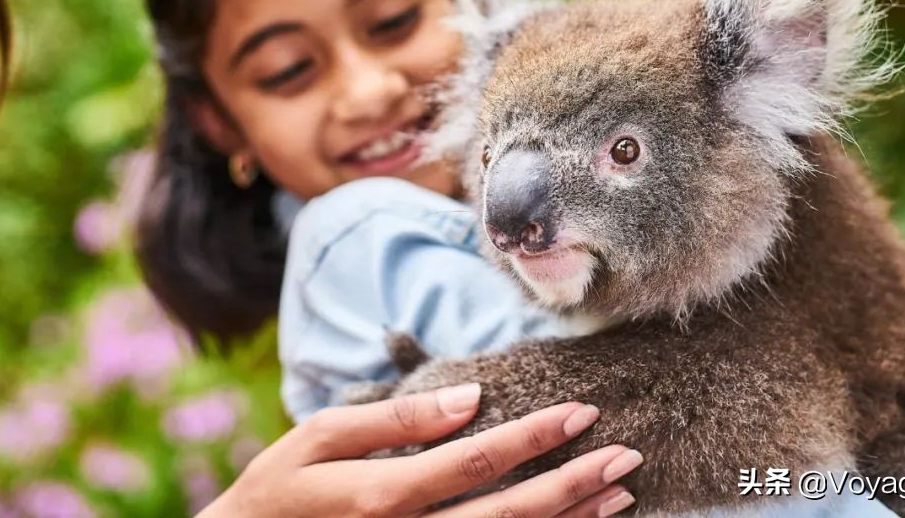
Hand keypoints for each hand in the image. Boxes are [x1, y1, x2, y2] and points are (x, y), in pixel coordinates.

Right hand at [199, 383, 641, 517]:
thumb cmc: (279, 491)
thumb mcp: (319, 440)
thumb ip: (393, 421)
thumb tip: (468, 398)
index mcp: (382, 498)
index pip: (476, 462)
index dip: (534, 436)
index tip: (580, 413)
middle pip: (508, 517)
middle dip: (573, 485)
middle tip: (625, 456)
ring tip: (620, 495)